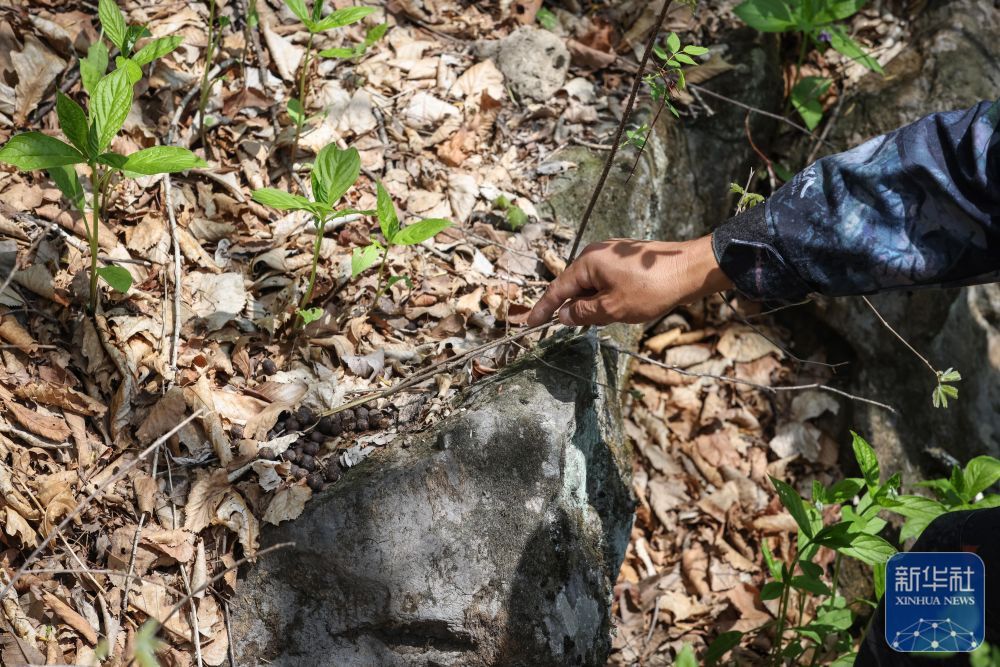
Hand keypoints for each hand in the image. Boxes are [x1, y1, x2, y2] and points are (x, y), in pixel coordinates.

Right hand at [526, 235, 732, 326]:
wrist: (690, 270)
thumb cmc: (651, 289)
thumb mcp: (613, 308)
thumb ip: (584, 313)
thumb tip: (564, 315)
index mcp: (588, 263)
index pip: (557, 290)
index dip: (543, 309)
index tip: (529, 324)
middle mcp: (596, 253)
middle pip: (574, 285)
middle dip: (571, 307)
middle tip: (569, 327)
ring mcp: (612, 254)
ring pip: (591, 284)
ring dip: (591, 303)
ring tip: (600, 320)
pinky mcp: (626, 259)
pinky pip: (605, 280)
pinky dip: (603, 296)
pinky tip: (614, 308)